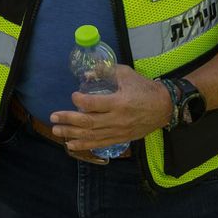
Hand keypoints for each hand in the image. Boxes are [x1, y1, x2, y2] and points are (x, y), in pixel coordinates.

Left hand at [47, 67, 171, 162]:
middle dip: (68, 120)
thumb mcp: (127, 74)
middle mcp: (117, 119)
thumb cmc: (145, 88)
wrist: (165, 107)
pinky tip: (71, 145)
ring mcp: (118, 131)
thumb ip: (107, 72)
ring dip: (72, 134)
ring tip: (56, 131)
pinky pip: (100, 144)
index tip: (73, 95)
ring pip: (91, 135)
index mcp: (119, 102)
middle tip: (53, 117)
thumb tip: (88, 74)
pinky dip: (84, 145)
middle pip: (88, 122)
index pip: (93, 104)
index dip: (79, 100)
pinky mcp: (121, 139)